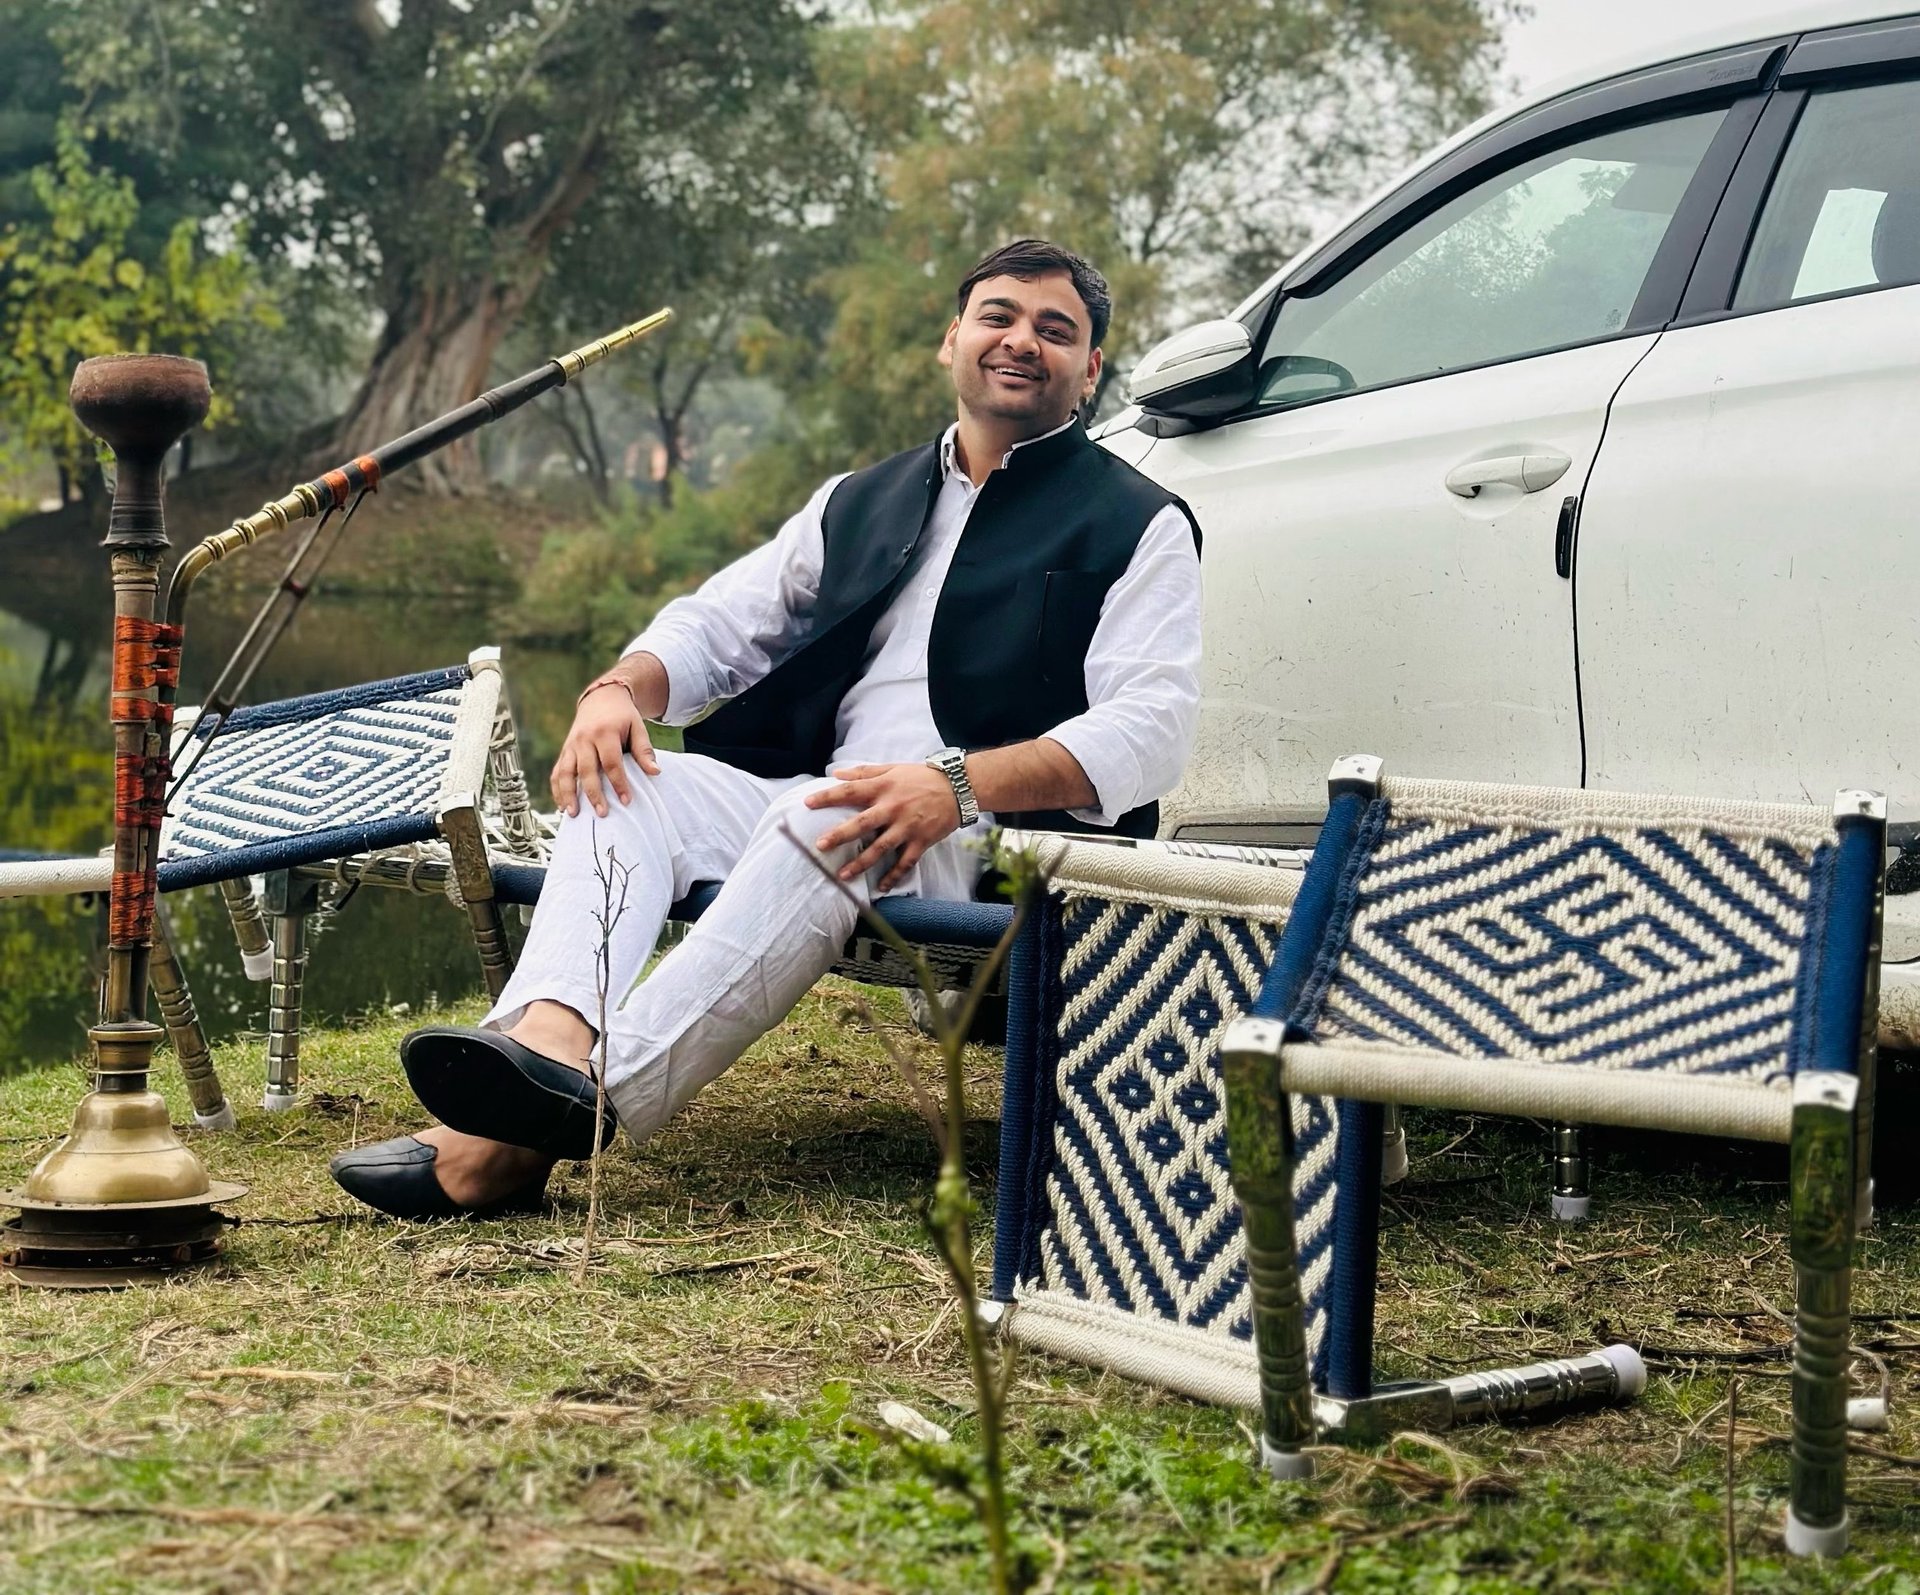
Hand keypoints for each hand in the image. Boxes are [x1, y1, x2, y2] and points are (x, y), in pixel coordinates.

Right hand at [552, 681, 658, 817]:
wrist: (601, 698)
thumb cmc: (623, 717)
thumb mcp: (637, 727)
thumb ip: (644, 751)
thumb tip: (655, 772)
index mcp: (604, 732)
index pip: (611, 762)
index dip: (618, 783)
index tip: (626, 801)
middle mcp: (584, 739)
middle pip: (586, 770)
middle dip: (593, 793)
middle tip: (602, 813)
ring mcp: (571, 745)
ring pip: (565, 772)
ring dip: (567, 794)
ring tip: (572, 814)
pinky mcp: (564, 751)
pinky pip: (557, 771)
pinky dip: (557, 789)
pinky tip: (561, 805)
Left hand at [806, 761, 962, 891]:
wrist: (959, 787)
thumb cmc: (923, 777)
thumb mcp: (893, 768)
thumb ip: (864, 772)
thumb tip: (836, 774)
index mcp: (884, 787)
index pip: (851, 791)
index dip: (828, 796)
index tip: (808, 803)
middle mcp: (893, 808)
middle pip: (862, 823)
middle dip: (840, 835)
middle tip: (820, 846)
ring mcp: (907, 827)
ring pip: (880, 848)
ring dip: (861, 864)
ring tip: (842, 875)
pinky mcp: (921, 841)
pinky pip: (905, 863)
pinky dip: (893, 876)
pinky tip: (881, 888)